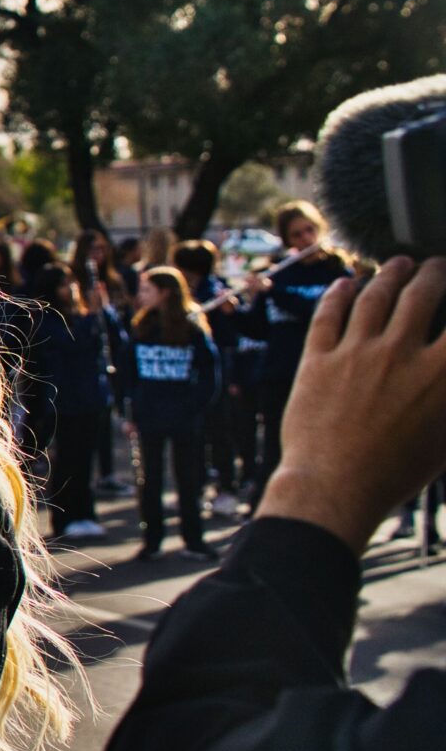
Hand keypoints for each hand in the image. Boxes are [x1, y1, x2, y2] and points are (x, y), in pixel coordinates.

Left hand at [261, 258, 445, 547]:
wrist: (334, 487)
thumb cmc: (397, 473)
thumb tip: (445, 375)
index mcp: (443, 374)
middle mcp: (401, 353)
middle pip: (423, 292)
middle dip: (435, 272)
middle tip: (438, 265)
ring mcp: (356, 352)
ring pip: (376, 295)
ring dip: (390, 274)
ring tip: (399, 263)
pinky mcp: (317, 359)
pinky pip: (328, 315)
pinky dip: (338, 293)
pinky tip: (345, 282)